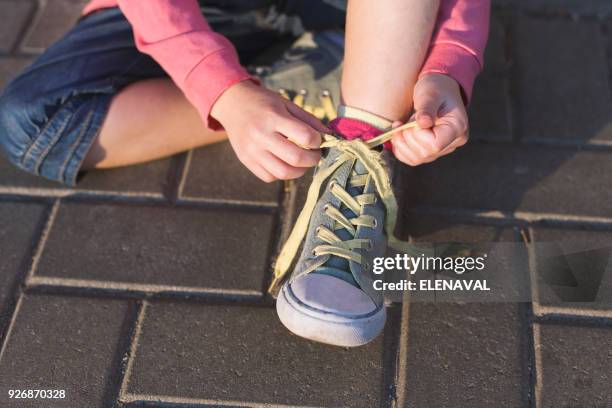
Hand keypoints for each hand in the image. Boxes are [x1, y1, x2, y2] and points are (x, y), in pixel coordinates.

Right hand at [211, 80, 328, 181]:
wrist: (232, 104)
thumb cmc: (264, 103)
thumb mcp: (287, 104)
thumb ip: (309, 120)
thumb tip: (329, 137)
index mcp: (273, 117)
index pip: (305, 136)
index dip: (317, 141)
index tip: (318, 140)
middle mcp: (261, 135)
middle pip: (295, 158)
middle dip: (313, 159)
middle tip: (315, 155)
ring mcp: (252, 151)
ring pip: (283, 173)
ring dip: (299, 171)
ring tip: (302, 162)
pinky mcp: (246, 160)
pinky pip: (269, 177)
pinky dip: (282, 174)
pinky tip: (284, 163)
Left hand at [391, 73, 468, 165]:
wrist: (438, 89)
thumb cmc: (436, 88)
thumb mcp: (430, 94)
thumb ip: (427, 108)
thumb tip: (422, 123)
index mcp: (457, 128)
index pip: (435, 144)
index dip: (418, 135)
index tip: (414, 119)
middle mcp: (452, 143)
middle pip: (424, 153)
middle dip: (407, 137)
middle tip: (403, 122)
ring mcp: (442, 149)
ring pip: (417, 159)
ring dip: (401, 144)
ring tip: (399, 127)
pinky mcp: (430, 151)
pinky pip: (412, 159)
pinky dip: (401, 150)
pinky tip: (399, 136)